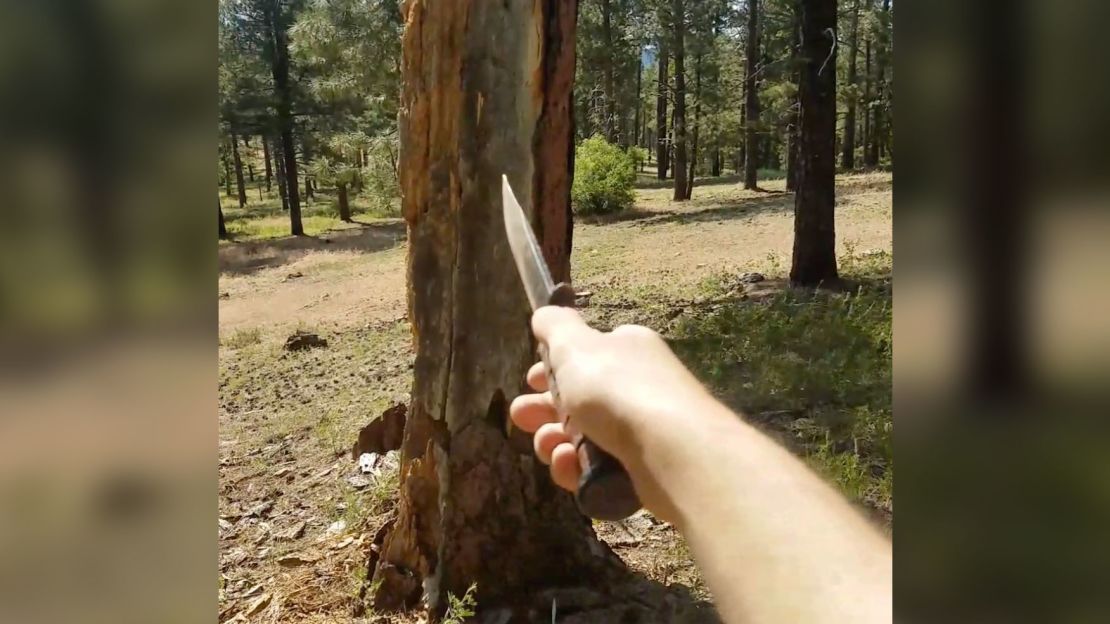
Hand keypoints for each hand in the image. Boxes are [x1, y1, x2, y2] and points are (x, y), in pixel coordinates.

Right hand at [509, 305, 713, 519]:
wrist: (673, 451)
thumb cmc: (619, 389)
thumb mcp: (576, 345)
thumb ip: (555, 327)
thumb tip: (545, 313)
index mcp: (627, 351)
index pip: (586, 355)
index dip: (553, 368)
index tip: (530, 381)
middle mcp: (638, 387)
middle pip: (579, 399)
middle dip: (543, 409)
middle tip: (522, 417)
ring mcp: (641, 431)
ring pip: (583, 438)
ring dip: (555, 441)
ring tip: (550, 446)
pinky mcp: (641, 471)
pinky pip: (597, 470)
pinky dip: (577, 469)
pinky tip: (570, 467)